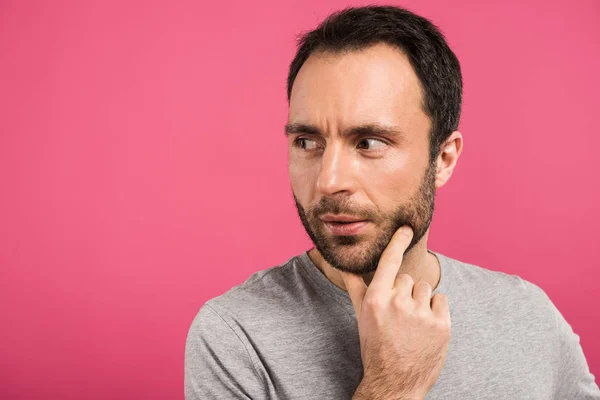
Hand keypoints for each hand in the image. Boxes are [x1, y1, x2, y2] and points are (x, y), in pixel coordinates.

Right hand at [341, 226, 450, 399]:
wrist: (394, 382)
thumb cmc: (375, 346)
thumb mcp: (362, 316)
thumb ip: (355, 287)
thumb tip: (343, 266)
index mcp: (376, 299)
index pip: (389, 262)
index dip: (397, 241)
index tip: (406, 227)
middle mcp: (398, 304)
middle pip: (407, 278)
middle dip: (404, 292)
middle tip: (398, 315)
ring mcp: (421, 315)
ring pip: (424, 288)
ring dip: (420, 301)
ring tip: (411, 323)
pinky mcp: (442, 326)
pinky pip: (441, 300)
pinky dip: (436, 310)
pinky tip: (425, 326)